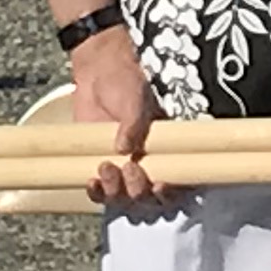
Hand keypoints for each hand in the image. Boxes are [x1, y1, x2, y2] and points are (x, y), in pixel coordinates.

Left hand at [65, 25, 166, 203]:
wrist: (100, 71)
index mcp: (171, 150)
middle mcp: (151, 165)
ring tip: (106, 166)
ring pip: (124, 198)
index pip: (179, 182)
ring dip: (116, 191)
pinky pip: (100, 192)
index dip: (172, 191)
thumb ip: (134, 122)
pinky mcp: (101, 168)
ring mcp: (125, 170)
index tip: (160, 182)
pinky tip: (91, 182)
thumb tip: (124, 148)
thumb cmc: (128, 80)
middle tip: (130, 168)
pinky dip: (96, 192)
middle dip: (140, 190)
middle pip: (150, 199)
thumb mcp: (137, 97)